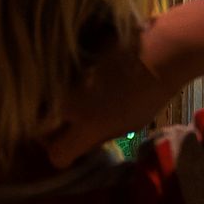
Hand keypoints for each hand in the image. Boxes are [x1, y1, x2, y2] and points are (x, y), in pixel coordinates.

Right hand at [38, 36, 166, 168]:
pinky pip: (54, 78)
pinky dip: (61, 84)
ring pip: (42, 103)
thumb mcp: (131, 124)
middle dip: (51, 134)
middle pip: (41, 130)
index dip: (66, 156)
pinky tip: (78, 81)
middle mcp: (67, 103)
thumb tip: (85, 140)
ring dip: (51, 109)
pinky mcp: (67, 57)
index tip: (74, 151)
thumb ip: (100, 136)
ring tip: (69, 105)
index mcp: (85, 126)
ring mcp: (64, 78)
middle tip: (67, 130)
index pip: (58, 154)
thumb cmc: (153, 90)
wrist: (161, 46)